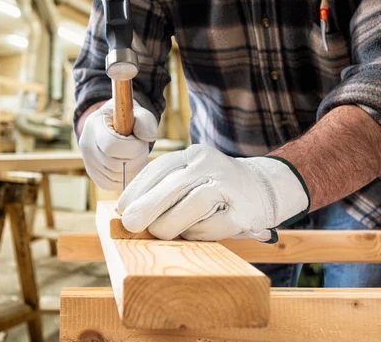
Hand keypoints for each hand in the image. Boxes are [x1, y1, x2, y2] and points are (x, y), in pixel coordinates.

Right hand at [79, 99, 157, 190]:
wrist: (110, 126)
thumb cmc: (124, 118)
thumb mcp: (135, 112)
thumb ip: (144, 120)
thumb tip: (147, 137)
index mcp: (94, 126)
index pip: (111, 146)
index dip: (132, 147)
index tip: (139, 140)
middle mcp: (87, 147)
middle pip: (115, 165)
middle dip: (136, 158)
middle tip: (140, 149)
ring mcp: (90, 165)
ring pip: (117, 178)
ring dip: (134, 169)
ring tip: (136, 156)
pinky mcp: (96, 177)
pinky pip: (115, 185)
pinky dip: (128, 177)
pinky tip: (130, 165)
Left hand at [117, 144, 309, 241]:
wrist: (267, 187)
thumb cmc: (217, 187)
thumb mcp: (192, 177)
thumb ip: (166, 189)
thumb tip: (130, 212)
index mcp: (194, 154)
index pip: (160, 168)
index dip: (138, 189)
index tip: (121, 207)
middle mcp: (212, 165)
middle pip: (174, 184)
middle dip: (148, 206)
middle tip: (129, 224)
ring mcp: (230, 186)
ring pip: (194, 203)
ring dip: (170, 223)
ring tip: (159, 234)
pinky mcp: (244, 211)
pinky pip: (214, 224)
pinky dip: (197, 233)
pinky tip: (191, 234)